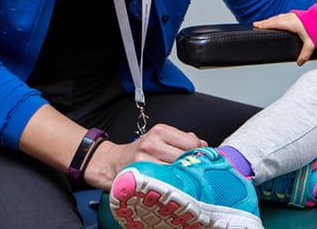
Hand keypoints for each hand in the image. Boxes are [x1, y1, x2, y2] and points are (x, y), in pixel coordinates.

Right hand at [83, 124, 206, 190]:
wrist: (113, 162)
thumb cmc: (140, 151)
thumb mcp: (161, 138)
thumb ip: (183, 140)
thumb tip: (204, 146)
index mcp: (160, 131)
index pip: (193, 143)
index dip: (200, 153)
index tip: (199, 159)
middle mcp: (152, 143)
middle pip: (185, 158)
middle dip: (191, 165)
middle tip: (189, 171)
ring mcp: (144, 160)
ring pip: (176, 171)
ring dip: (181, 176)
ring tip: (178, 178)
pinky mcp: (139, 175)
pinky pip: (164, 182)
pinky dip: (170, 184)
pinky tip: (169, 184)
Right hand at [253, 12, 314, 64]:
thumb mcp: (311, 43)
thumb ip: (305, 53)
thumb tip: (300, 62)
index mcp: (292, 24)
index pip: (275, 24)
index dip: (265, 25)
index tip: (257, 26)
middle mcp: (291, 18)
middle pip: (274, 19)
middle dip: (264, 22)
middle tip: (256, 25)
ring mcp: (293, 15)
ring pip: (278, 17)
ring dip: (270, 20)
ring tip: (263, 24)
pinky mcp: (295, 14)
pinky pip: (282, 16)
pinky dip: (276, 18)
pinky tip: (275, 21)